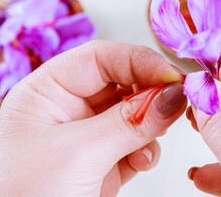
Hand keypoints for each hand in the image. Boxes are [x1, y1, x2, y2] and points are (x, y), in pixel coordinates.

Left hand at [0, 40, 186, 196]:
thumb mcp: (78, 155)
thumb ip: (130, 122)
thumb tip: (174, 95)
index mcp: (46, 91)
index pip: (98, 58)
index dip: (138, 61)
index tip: (171, 76)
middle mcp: (67, 107)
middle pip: (121, 82)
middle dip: (149, 94)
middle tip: (174, 104)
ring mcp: (87, 133)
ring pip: (133, 112)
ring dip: (149, 124)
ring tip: (150, 141)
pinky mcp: (103, 157)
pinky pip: (135, 140)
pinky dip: (146, 149)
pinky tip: (140, 162)